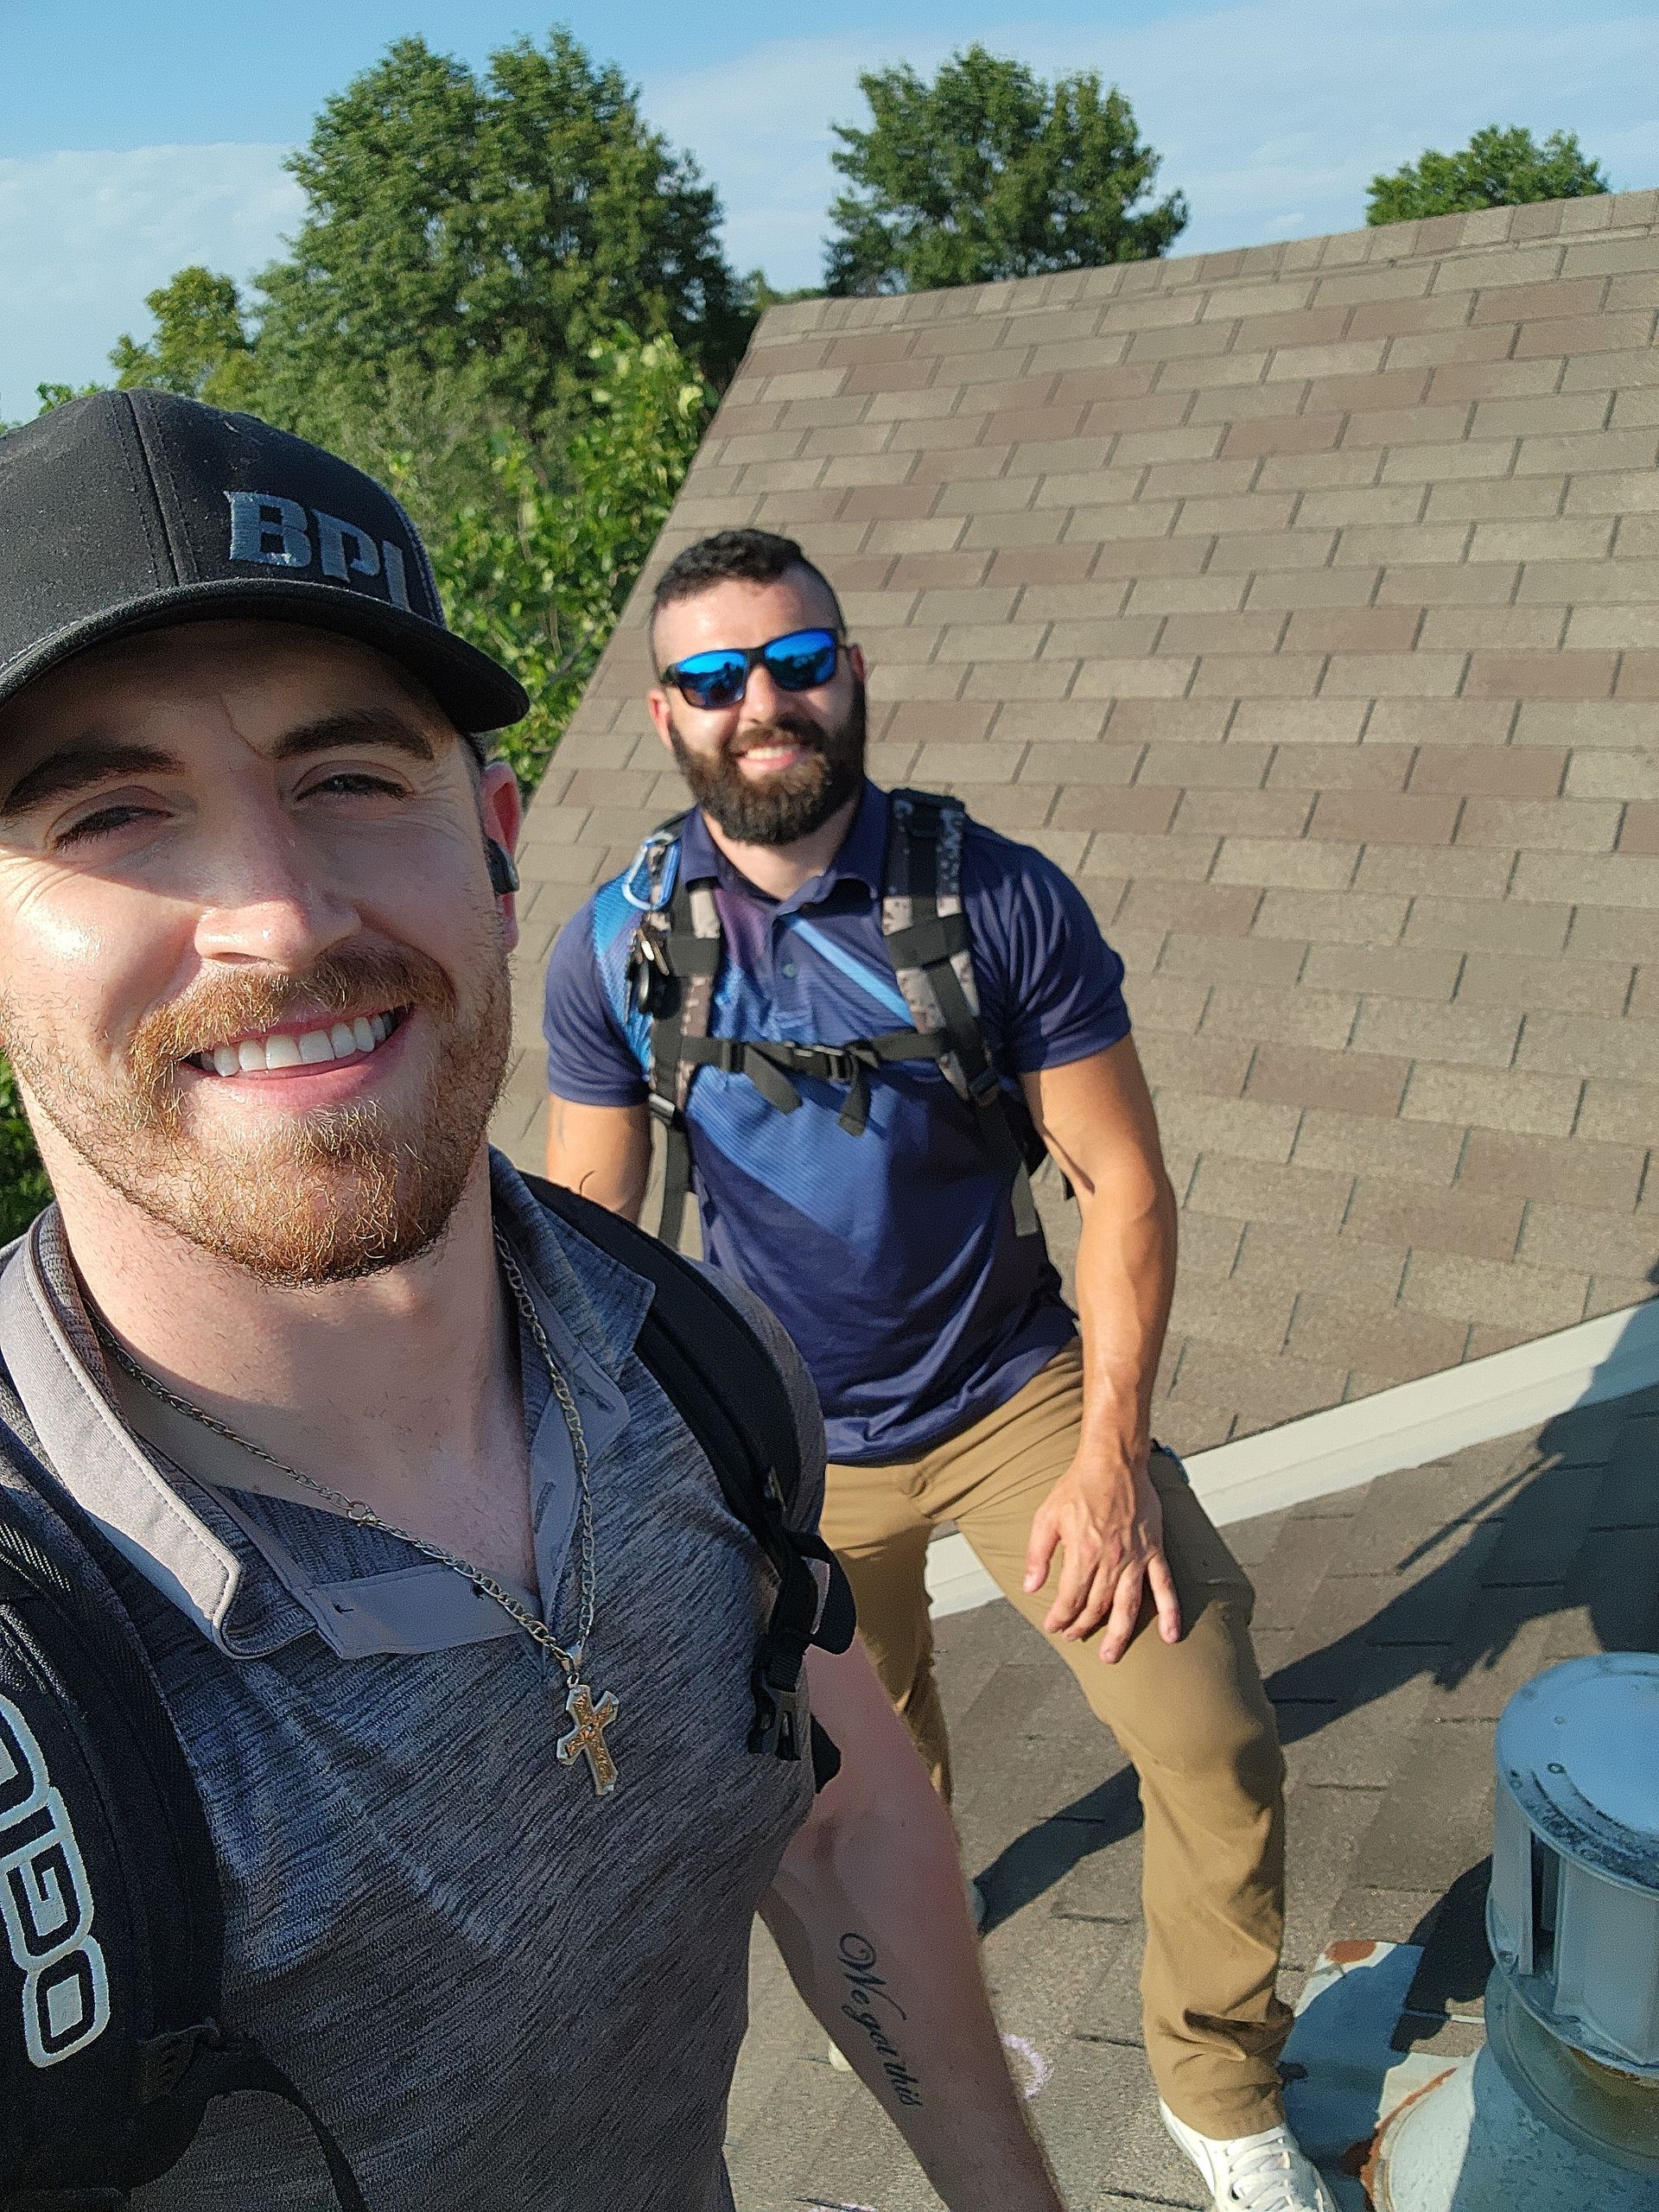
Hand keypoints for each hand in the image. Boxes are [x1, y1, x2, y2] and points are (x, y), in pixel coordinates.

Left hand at [1023, 1451, 1181, 1662]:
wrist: (1114, 1461)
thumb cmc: (1077, 1486)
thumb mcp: (1046, 1516)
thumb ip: (1037, 1554)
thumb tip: (1031, 1587)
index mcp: (1083, 1552)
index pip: (1070, 1598)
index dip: (1060, 1617)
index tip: (1053, 1626)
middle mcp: (1111, 1560)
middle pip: (1096, 1606)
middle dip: (1082, 1627)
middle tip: (1073, 1636)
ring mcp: (1136, 1558)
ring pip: (1127, 1606)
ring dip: (1119, 1635)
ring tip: (1110, 1655)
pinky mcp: (1154, 1551)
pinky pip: (1164, 1587)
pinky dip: (1170, 1612)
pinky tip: (1171, 1636)